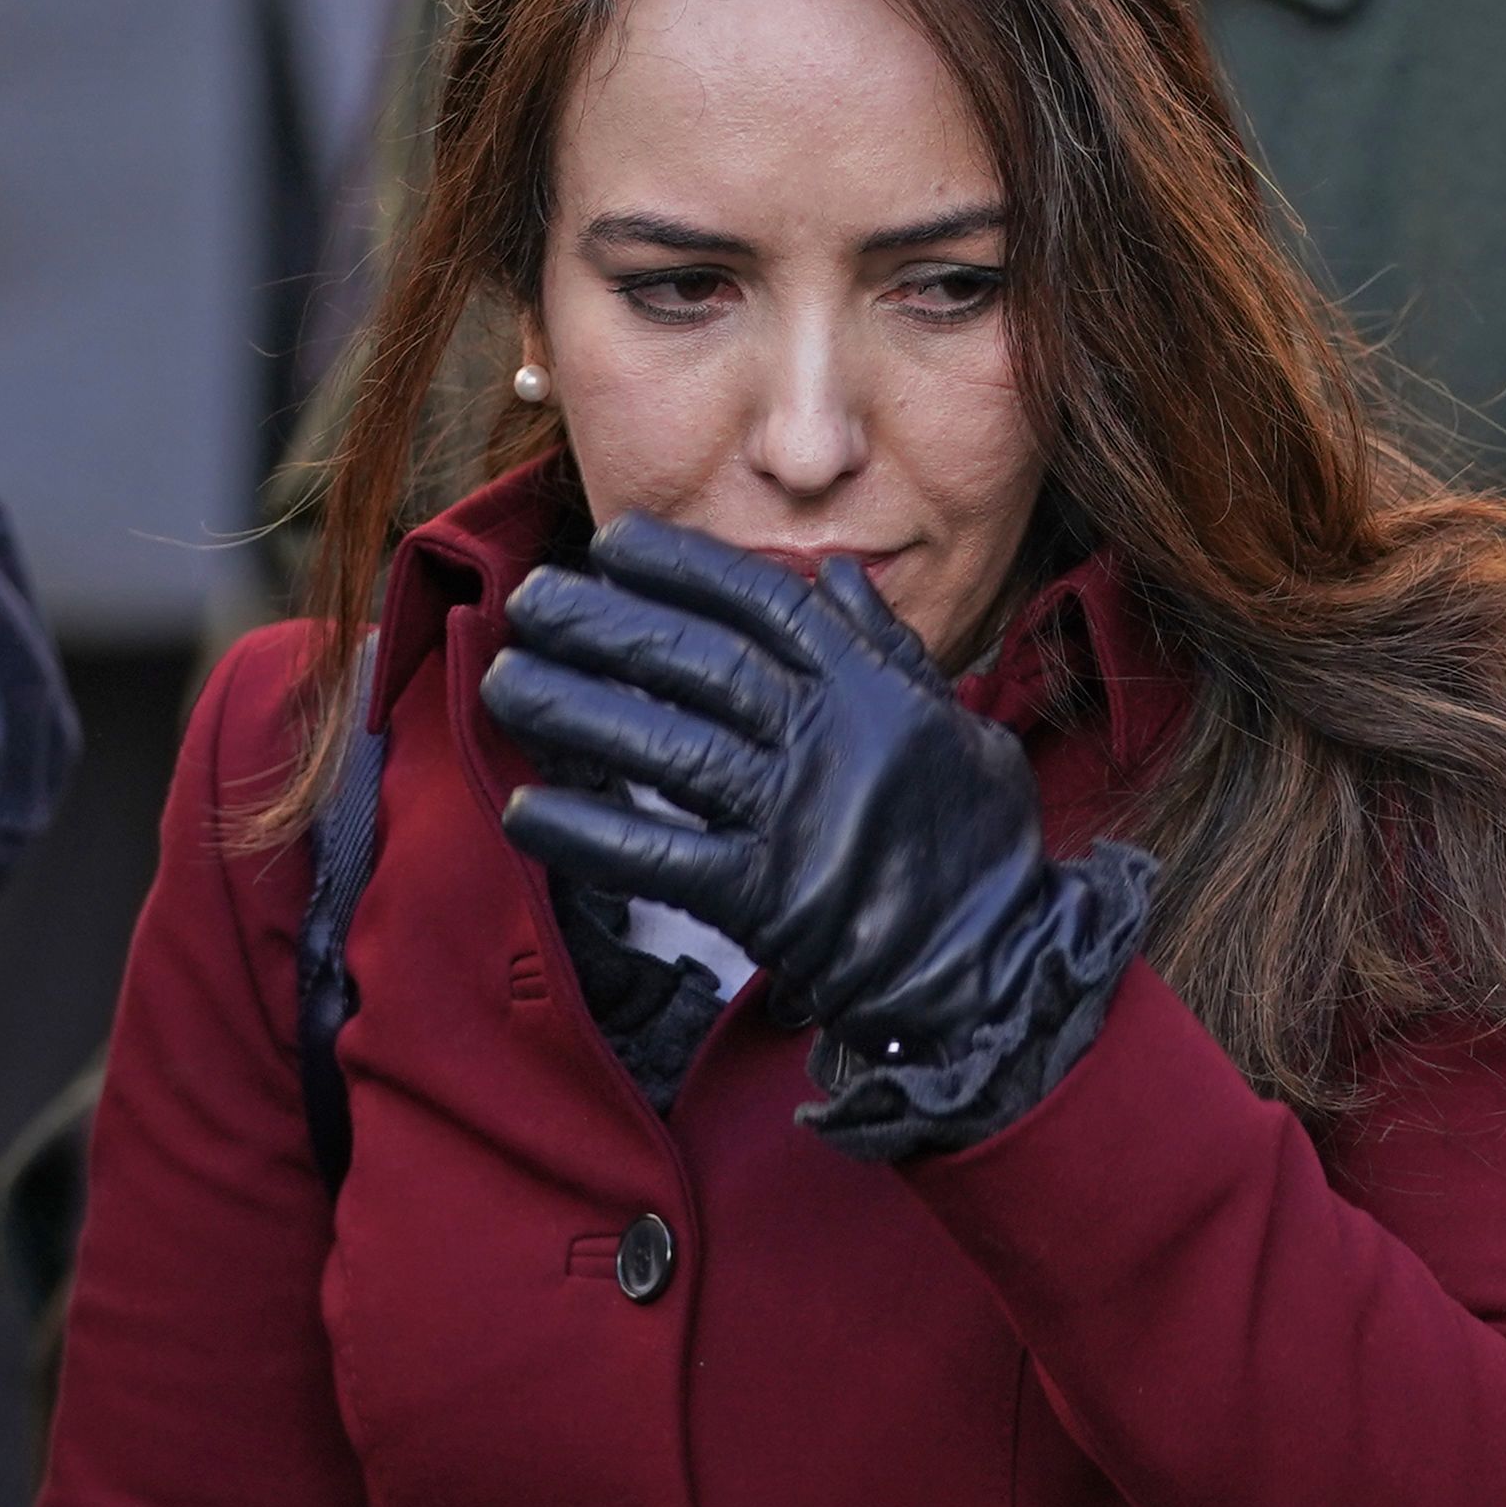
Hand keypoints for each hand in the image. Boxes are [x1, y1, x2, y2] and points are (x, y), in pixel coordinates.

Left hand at [484, 515, 1056, 1053]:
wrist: (999, 962)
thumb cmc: (972, 841)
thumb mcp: (952, 721)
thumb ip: (886, 647)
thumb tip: (837, 575)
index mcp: (871, 689)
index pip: (763, 603)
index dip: (681, 567)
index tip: (611, 544)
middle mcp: (830, 740)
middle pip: (698, 663)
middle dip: (605, 623)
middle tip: (530, 601)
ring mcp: (797, 818)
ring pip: (665, 747)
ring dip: (575, 710)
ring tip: (506, 682)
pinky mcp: (766, 899)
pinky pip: (658, 857)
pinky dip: (588, 837)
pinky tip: (527, 813)